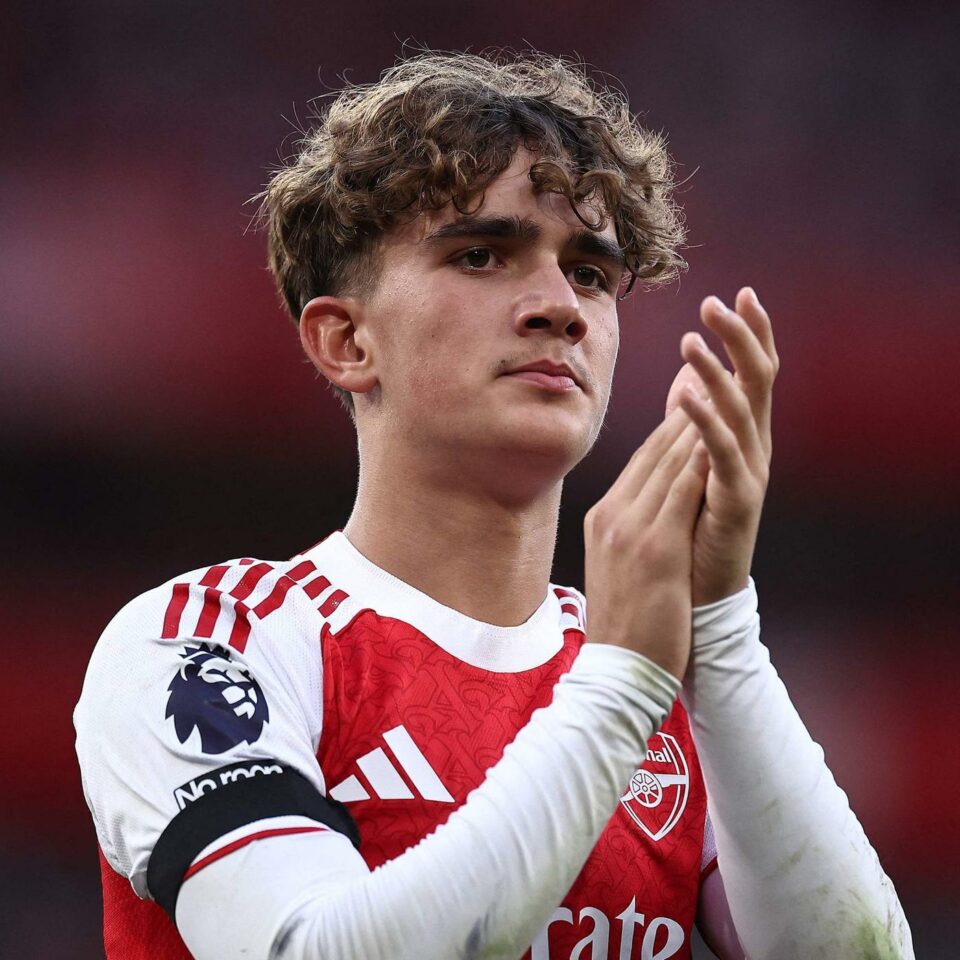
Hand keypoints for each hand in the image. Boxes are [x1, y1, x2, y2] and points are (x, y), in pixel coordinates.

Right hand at [584, 406, 709, 679]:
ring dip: (697, 420)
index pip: (641, 462)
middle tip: (707, 368)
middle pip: (654, 451)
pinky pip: (682, 490)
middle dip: (684, 408)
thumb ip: (631, 532)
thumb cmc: (627, 627)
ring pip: (668, 462)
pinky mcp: (654, 547)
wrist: (618, 672)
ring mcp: (630, 529)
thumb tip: (648, 514)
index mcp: (604, 518)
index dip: (670, 425)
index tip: (690, 393)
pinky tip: (721, 431)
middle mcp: (612, 515)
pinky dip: (701, 456)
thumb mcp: (619, 569)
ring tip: (721, 385)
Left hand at [668, 287, 778, 605]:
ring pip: (738, 411)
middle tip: (717, 302)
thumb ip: (693, 417)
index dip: (747, 334)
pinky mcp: (736, 501)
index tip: (735, 293)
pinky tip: (685, 396)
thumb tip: (687, 372)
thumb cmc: (692, 525)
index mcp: (741, 435)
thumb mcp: (691, 461)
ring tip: (691, 340)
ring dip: (716, 373)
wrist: (700, 591)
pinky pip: (721, 455)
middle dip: (738, 339)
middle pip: (755, 381)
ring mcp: (748, 474)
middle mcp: (753, 448)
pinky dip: (706, 422)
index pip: (751, 373)